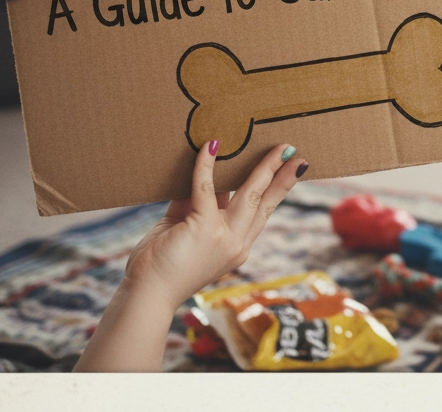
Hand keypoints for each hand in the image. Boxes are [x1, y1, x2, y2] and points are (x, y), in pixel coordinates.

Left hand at [123, 140, 308, 310]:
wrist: (145, 294)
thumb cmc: (160, 265)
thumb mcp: (184, 231)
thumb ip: (195, 205)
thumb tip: (202, 173)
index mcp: (236, 247)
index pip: (262, 213)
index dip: (278, 191)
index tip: (294, 173)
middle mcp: (236, 243)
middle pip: (265, 202)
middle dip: (283, 176)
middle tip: (295, 154)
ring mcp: (223, 236)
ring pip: (250, 193)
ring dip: (264, 167)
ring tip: (276, 148)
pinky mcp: (204, 227)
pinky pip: (206, 187)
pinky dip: (206, 165)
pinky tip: (210, 146)